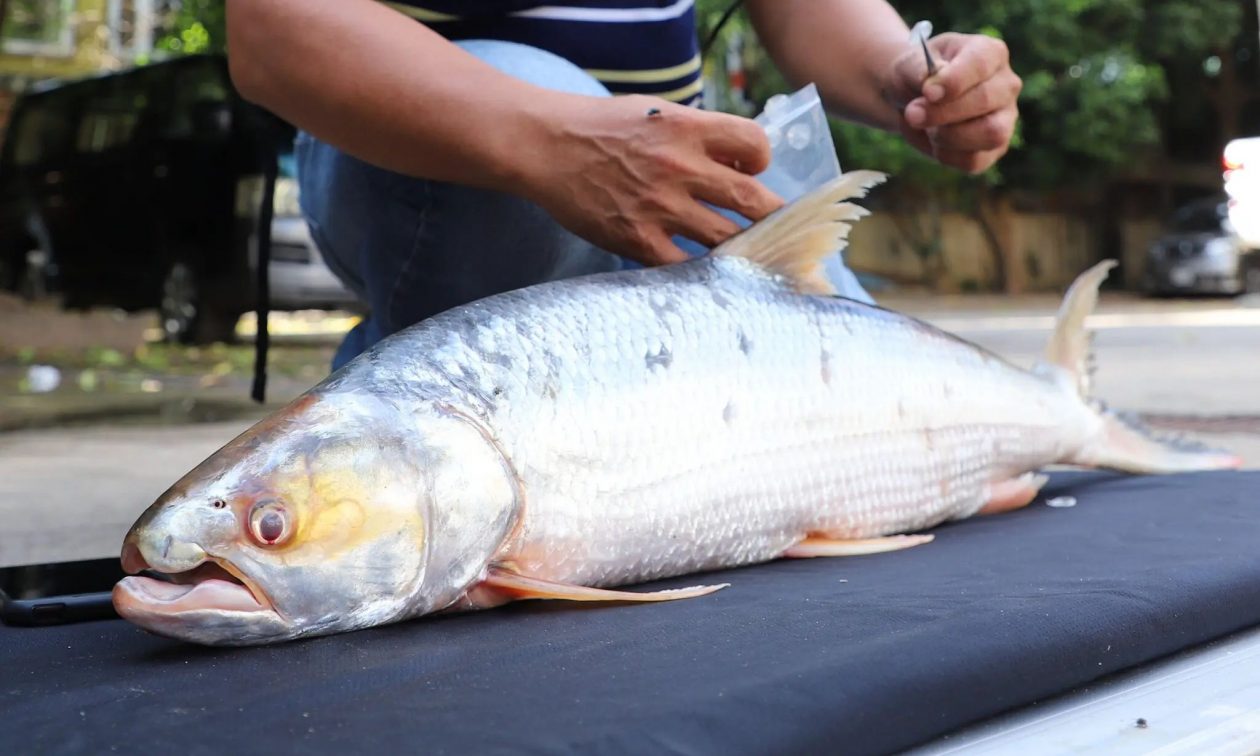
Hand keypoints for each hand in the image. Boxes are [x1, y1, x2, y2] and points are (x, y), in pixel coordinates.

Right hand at [518, 95, 783, 265]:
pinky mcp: (637, 238)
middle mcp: (680, 166)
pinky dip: (700, 269)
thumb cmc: (601, 127)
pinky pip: (684, 265)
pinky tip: (703, 269)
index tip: (752, 173)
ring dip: (742, 249)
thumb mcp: (655, 113)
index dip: (761, 162)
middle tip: (778, 230)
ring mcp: (659, 206)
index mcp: (688, 128)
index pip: (755, 146)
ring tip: (748, 256)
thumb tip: (739, 165)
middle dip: (772, 218)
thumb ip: (697, 135)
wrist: (545, 146)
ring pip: (725, 238)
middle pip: (752, 200)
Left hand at [884, 32, 1021, 173]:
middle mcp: (1006, 84)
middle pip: (984, 100)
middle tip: (912, 114)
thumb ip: (917, 70)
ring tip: (926, 128)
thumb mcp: (909, 65)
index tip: (927, 92)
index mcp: (990, 52)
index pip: (981, 64)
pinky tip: (933, 141)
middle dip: (942, 112)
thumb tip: (931, 84)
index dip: (954, 81)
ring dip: (948, 136)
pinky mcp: (994, 148)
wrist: (914, 100)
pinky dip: (946, 155)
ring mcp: (1005, 118)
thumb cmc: (916, 77)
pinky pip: (975, 160)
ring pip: (991, 134)